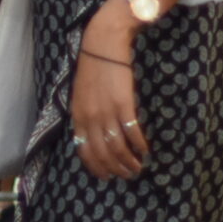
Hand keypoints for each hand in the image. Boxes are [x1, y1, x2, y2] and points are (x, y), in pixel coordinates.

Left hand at [69, 2, 147, 180]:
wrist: (102, 44)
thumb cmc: (93, 68)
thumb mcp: (80, 95)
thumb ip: (85, 115)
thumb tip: (92, 135)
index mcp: (78, 117)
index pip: (85, 151)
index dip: (97, 168)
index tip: (107, 177)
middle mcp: (90, 118)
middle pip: (103, 154)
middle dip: (115, 169)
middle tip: (127, 175)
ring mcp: (106, 113)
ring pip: (117, 148)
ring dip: (129, 162)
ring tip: (137, 167)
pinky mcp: (123, 105)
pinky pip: (132, 133)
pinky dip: (139, 146)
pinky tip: (144, 150)